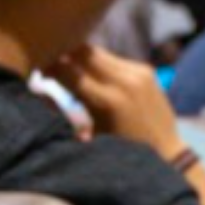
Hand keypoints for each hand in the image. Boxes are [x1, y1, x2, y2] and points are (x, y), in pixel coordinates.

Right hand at [42, 45, 184, 159]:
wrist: (166, 154)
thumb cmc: (122, 153)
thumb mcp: (90, 137)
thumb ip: (68, 112)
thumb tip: (41, 94)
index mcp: (106, 101)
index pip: (67, 70)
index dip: (48, 66)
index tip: (38, 70)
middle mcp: (123, 81)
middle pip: (82, 51)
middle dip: (63, 54)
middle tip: (51, 64)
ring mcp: (137, 72)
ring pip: (97, 52)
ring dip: (81, 58)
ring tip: (70, 69)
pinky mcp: (146, 70)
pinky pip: (114, 59)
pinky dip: (100, 64)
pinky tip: (94, 76)